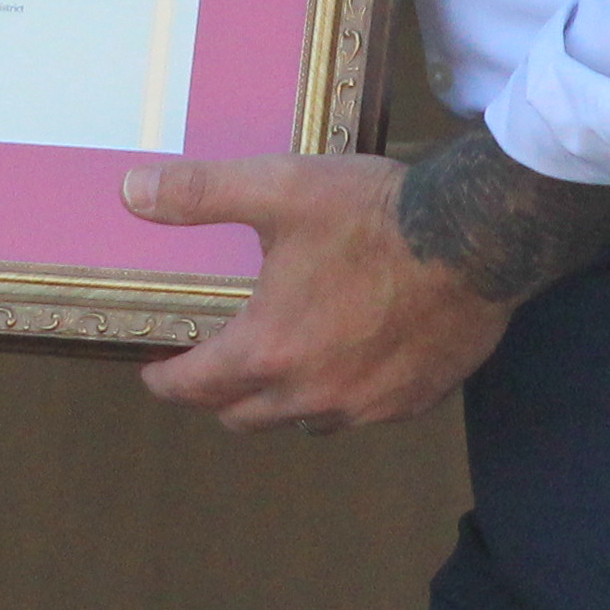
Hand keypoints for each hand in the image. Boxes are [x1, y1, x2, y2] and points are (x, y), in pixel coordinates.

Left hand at [128, 152, 512, 435]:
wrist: (477, 238)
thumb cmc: (375, 214)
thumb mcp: (279, 189)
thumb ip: (201, 193)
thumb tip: (132, 193)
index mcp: (269, 349)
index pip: (196, 387)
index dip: (167, 380)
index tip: (155, 370)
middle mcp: (312, 393)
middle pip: (242, 417)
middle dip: (219, 394)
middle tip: (214, 363)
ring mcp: (365, 406)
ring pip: (302, 421)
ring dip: (281, 400)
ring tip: (281, 361)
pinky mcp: (412, 403)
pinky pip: (359, 415)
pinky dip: (341, 397)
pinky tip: (348, 361)